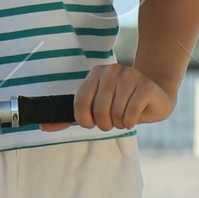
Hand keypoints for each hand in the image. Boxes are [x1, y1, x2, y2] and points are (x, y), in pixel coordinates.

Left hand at [47, 63, 174, 131]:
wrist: (154, 97)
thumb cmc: (121, 104)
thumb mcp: (93, 110)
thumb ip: (70, 117)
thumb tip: (43, 126)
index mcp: (95, 74)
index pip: (80, 103)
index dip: (85, 120)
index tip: (92, 122)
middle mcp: (111, 70)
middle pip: (98, 110)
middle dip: (105, 124)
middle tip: (112, 121)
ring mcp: (130, 75)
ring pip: (115, 113)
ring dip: (119, 123)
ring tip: (125, 116)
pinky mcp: (145, 85)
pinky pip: (130, 113)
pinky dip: (130, 122)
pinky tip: (134, 117)